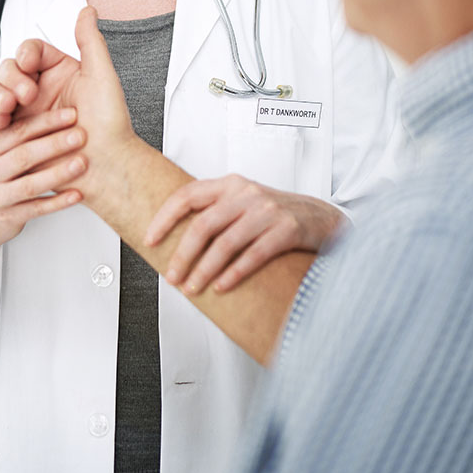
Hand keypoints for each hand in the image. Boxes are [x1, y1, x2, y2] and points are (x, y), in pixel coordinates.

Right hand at [0, 7, 135, 204]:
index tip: (30, 64)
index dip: (25, 55)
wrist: (106, 164)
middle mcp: (41, 90)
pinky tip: (1, 122)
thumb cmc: (110, 124)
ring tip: (7, 107)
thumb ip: (90, 41)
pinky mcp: (18, 136)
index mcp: (59, 72)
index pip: (30, 51)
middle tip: (24, 93)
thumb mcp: (102, 77)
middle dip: (9, 78)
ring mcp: (28, 113)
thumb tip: (86, 10)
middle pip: (8, 71)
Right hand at [0, 108, 86, 274]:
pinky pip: (36, 209)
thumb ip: (18, 138)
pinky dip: (57, 202)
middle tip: (80, 135)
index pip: (17, 131)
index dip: (45, 122)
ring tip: (81, 163)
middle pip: (23, 155)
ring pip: (29, 184)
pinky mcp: (8, 218)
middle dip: (54, 144)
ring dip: (58, 173)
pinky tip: (76, 194)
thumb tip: (54, 105)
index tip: (70, 114)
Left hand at [145, 175, 342, 293]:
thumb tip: (174, 238)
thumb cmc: (275, 214)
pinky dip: (234, 274)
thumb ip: (214, 211)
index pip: (187, 196)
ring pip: (226, 243)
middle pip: (203, 225)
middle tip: (171, 277)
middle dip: (183, 255)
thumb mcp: (243, 202)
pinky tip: (221, 287)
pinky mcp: (287, 230)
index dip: (165, 218)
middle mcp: (246, 193)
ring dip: (204, 270)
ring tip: (192, 288)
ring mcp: (267, 211)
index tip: (150, 240)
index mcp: (229, 184)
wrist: (322, 218)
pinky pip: (254, 255)